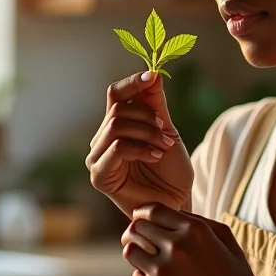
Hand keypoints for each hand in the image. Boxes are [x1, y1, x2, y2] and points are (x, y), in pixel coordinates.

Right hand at [86, 71, 194, 217]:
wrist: (177, 201)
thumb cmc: (171, 170)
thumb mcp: (167, 130)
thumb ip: (156, 104)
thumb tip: (152, 73)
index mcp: (116, 124)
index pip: (115, 93)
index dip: (132, 82)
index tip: (151, 76)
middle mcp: (102, 139)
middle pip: (118, 109)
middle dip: (148, 118)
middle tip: (166, 135)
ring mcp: (98, 158)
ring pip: (117, 126)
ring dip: (147, 133)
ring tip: (162, 148)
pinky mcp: (99, 176)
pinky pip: (117, 148)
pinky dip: (140, 148)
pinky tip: (154, 156)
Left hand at [122, 203, 274, 275]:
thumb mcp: (225, 238)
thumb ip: (196, 220)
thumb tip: (168, 213)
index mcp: (195, 229)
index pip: (152, 210)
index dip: (144, 213)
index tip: (144, 219)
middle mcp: (176, 246)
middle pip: (136, 228)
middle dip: (138, 231)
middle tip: (144, 240)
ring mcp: (162, 272)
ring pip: (130, 251)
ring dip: (138, 253)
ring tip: (152, 260)